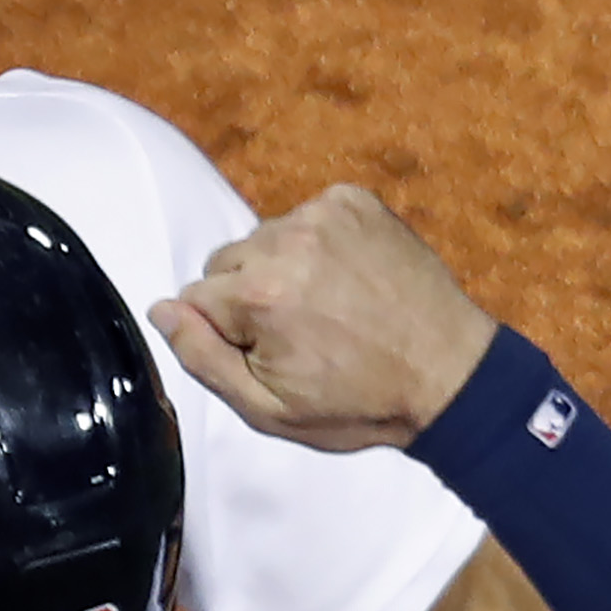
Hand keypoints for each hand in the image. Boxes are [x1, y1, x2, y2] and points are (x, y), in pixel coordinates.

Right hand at [146, 186, 498, 452]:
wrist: (449, 374)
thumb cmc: (361, 402)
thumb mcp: (267, 410)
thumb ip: (202, 358)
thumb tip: (161, 312)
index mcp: (259, 295)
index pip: (192, 300)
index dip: (225, 335)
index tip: (270, 355)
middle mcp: (286, 241)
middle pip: (223, 264)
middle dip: (247, 297)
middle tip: (300, 333)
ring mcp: (324, 215)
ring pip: (262, 240)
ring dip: (281, 269)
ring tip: (328, 307)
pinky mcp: (354, 201)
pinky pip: (303, 218)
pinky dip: (315, 246)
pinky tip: (346, 282)